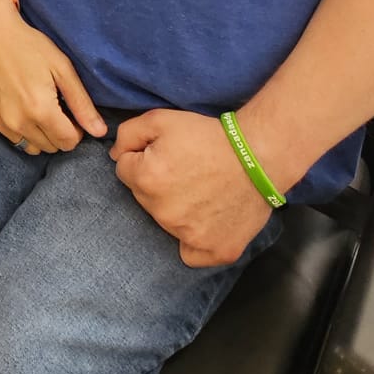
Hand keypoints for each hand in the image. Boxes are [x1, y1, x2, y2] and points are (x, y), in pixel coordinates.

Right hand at [0, 0, 106, 154]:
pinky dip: (19, 127)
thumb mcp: (62, 68)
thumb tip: (100, 132)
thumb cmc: (28, 44)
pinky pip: (9, 135)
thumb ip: (82, 104)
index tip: (72, 113)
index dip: (76, 130)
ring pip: (29, 146)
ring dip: (39, 134)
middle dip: (58, 132)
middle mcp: (17, 121)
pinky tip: (18, 103)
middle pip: (50, 147)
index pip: (68, 142)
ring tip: (38, 108)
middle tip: (56, 107)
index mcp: (40, 110)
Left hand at [110, 110, 275, 266]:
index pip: (125, 170)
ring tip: (201, 191)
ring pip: (165, 223)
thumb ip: (127, 134)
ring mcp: (188, 235)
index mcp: (146, 179)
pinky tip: (205, 222)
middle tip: (187, 171)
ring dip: (176, 210)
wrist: (258, 155)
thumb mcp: (161, 119)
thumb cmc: (208, 135)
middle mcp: (162, 212)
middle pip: (143, 198)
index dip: (144, 158)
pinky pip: (190, 254)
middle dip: (157, 184)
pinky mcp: (214, 251)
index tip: (167, 154)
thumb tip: (115, 156)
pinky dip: (194, 241)